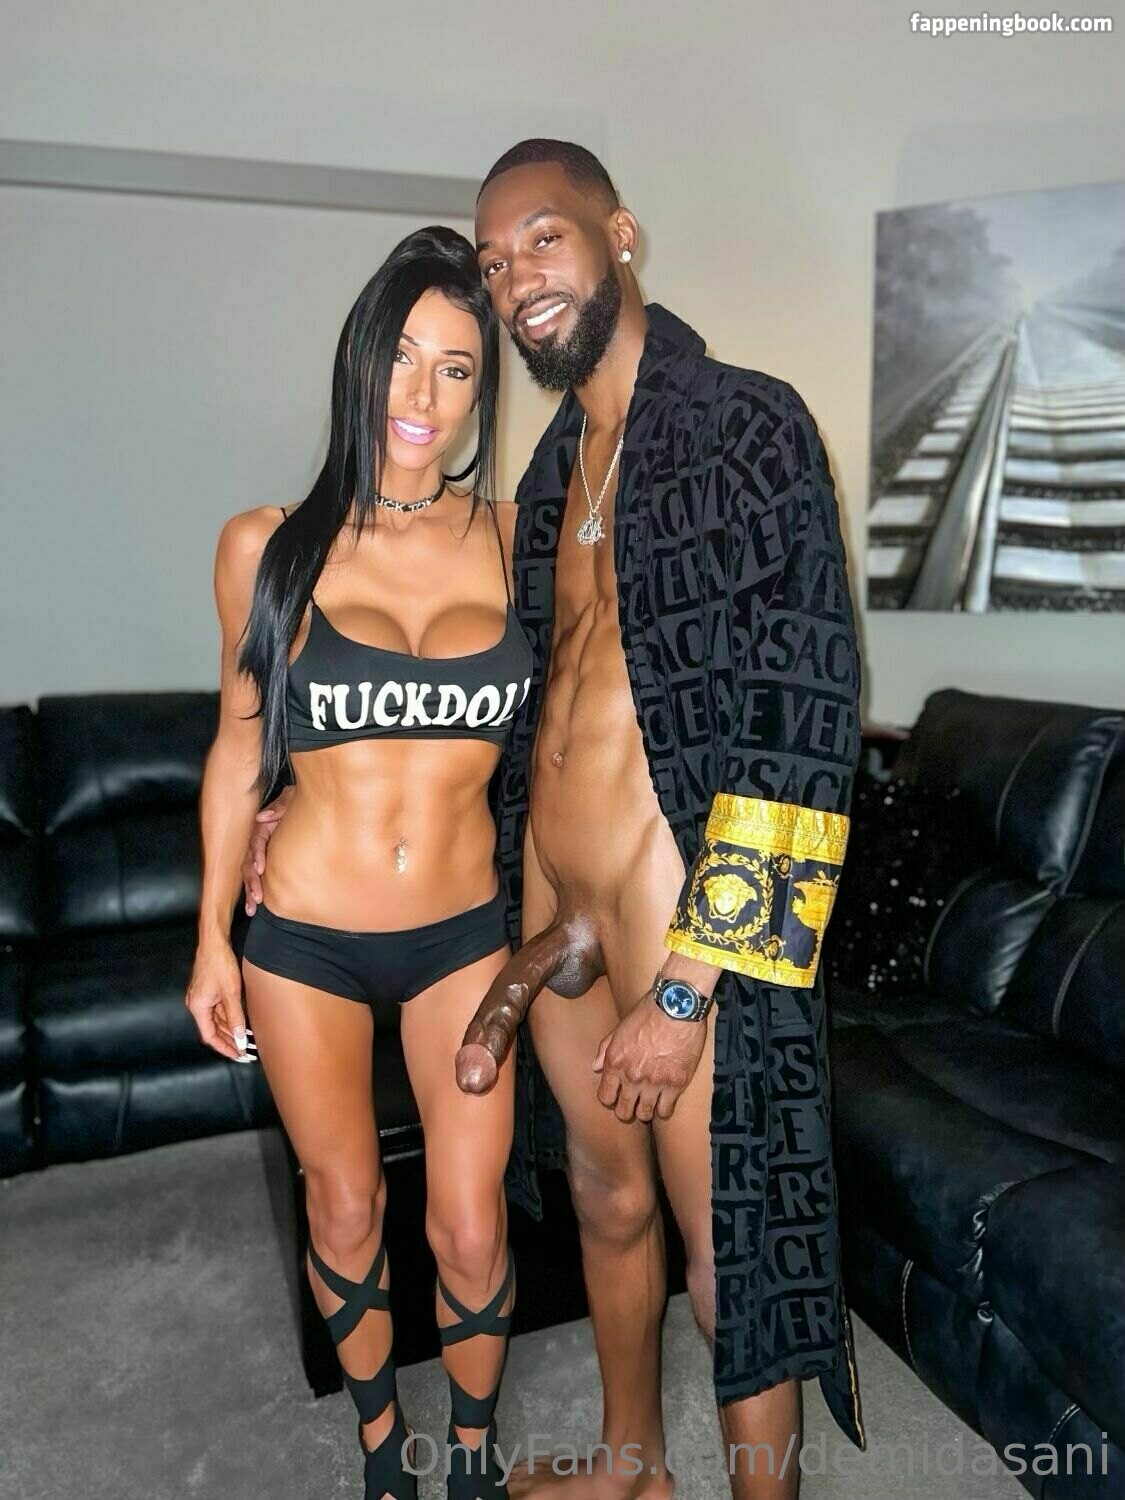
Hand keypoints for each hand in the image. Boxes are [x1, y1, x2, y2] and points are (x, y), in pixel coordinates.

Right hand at [185, 943, 257, 1063]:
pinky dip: (230, 1018)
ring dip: (231, 1030)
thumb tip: (239, 1038)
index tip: (237, 1056)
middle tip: (244, 1051)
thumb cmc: (219, 964)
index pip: (209, 1036)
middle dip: (229, 1041)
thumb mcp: (231, 993)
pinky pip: (219, 1010)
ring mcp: (202, 998)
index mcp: (198, 1007)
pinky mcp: (208, 991)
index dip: (223, 1047)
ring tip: (246, 1040)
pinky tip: (242, 1023)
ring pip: (217, 1020)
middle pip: (213, 1030)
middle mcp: (197, 1005)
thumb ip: (235, 1017)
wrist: (214, 943)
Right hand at [242, 784, 293, 913]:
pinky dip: (254, 891)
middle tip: (257, 897)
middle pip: (250, 862)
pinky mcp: (267, 861)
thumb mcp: (291, 798)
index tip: (261, 869)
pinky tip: (255, 907)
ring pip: (250, 873)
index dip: (257, 855)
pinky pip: (258, 877)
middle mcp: (260, 841)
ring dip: (250, 891)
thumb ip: (280, 806)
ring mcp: (262, 852)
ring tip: (252, 908)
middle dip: (252, 881)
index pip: (257, 841)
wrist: (310, 803)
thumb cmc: (299, 801)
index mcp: (264, 826)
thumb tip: (262, 817)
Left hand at [592, 993, 704, 1122]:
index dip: (610, 1099)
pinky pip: (666, 1110)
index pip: (605, 1097)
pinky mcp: (676, 1084)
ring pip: (645, 1114)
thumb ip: (605, 1049)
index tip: (617, 1096)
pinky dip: (664, 1109)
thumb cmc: (648, 1013)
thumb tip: (596, 1067)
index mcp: (615, 1062)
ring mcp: (654, 1082)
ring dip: (645, 1111)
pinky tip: (665, 1101)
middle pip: (624, 1111)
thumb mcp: (620, 1028)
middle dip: (626, 1110)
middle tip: (633, 1104)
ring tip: (649, 1104)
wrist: (676, 1006)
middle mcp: (632, 1076)